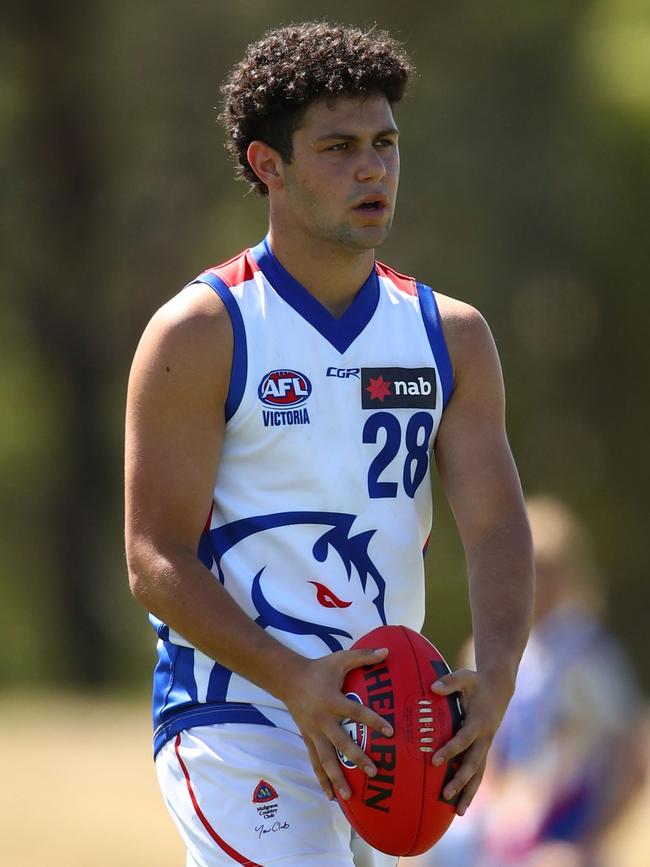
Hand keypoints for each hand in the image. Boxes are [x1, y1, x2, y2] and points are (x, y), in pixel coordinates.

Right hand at [281, 648, 394, 801]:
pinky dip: (322, 779)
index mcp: (332, 700)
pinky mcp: (308, 739)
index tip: (390, 732)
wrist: (289, 679)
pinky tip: (331, 796)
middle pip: (341, 743)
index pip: (356, 713)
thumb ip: (363, 656)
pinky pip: (315, 762)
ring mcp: (313, 732)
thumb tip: (387, 651)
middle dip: (357, 758)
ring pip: (325, 759)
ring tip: (349, 796)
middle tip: (374, 772)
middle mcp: (322, 720)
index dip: (373, 721)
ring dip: (337, 777)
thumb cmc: (319, 669)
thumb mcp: (340, 659)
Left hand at [431, 667, 512, 815]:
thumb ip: (449, 682)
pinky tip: (461, 805)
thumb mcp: (465, 677)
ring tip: (459, 812)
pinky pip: (478, 772)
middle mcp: (484, 738)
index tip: (434, 760)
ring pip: (479, 774)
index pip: (463, 740)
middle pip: (473, 763)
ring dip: (469, 792)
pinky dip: (471, 788)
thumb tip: (432, 688)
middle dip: (460, 780)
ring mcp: (485, 746)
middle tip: (445, 793)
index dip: (450, 750)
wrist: (499, 688)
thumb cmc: (477, 682)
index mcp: (478, 722)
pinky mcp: (483, 750)